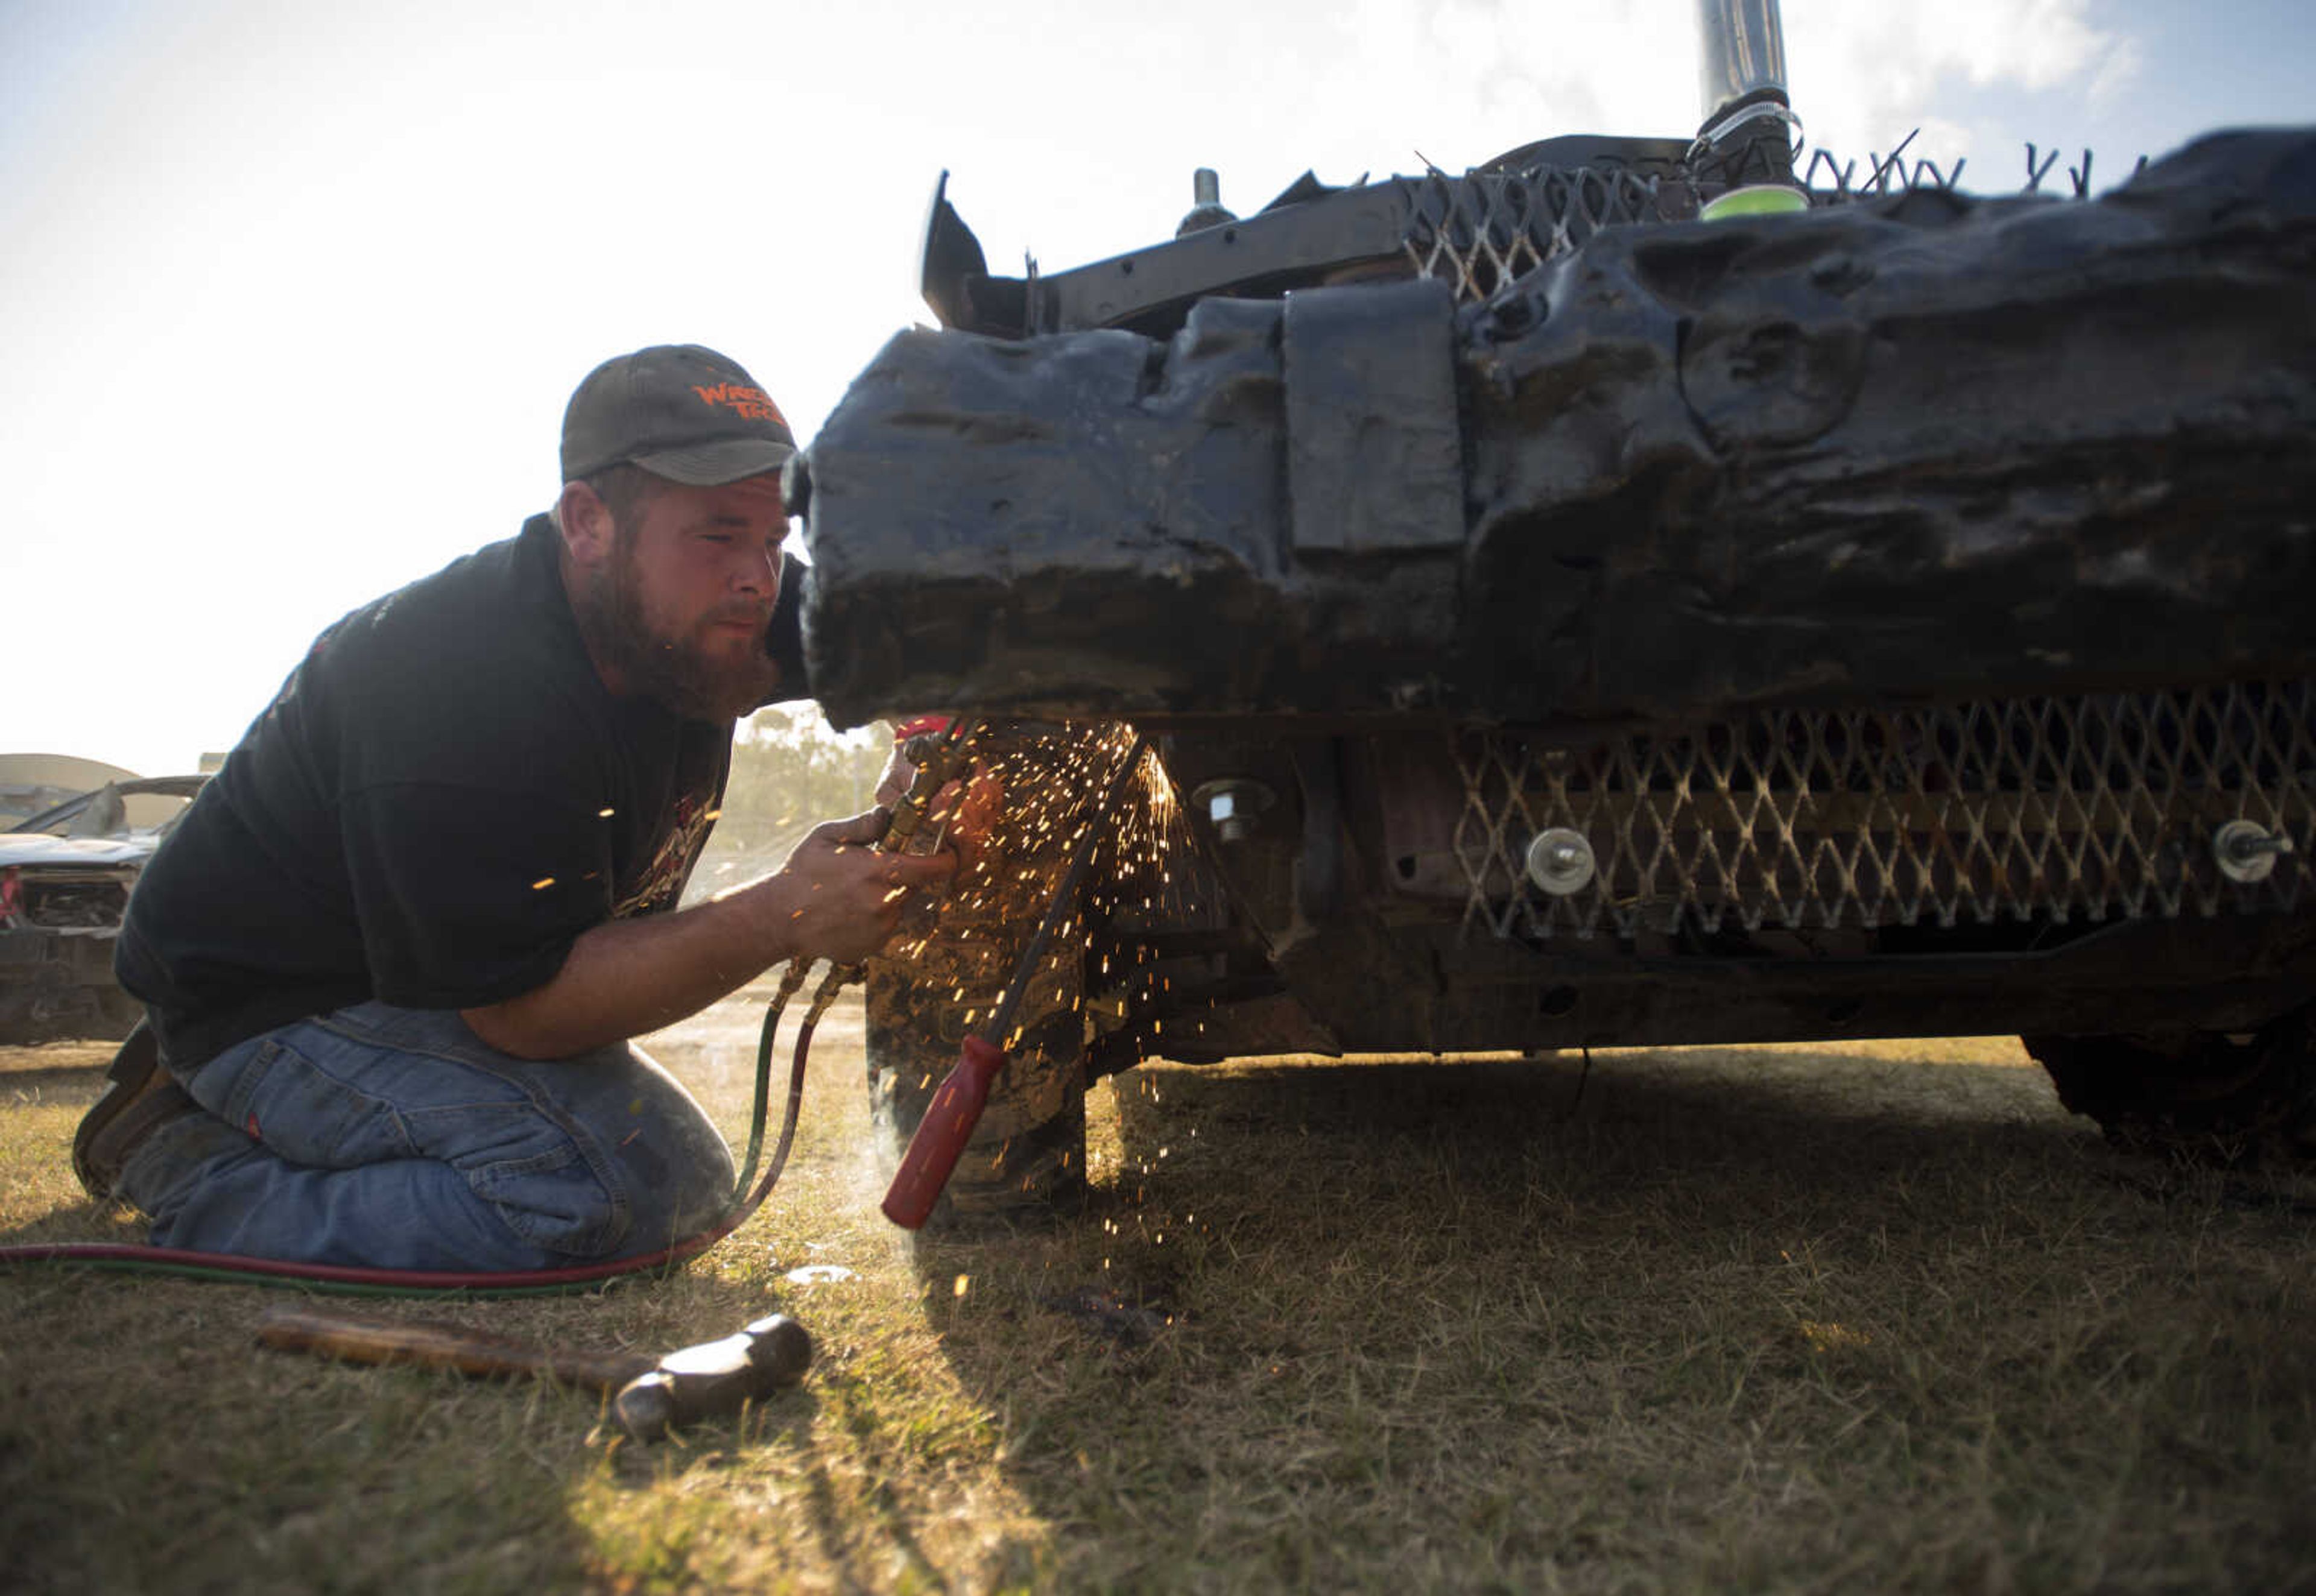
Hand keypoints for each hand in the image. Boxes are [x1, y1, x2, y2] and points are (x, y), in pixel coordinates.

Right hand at [754, 809, 956, 965]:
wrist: (777, 919)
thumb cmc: (801, 872)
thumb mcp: (827, 836)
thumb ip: (864, 824)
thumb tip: (890, 813)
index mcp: (878, 872)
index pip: (935, 867)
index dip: (946, 858)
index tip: (945, 852)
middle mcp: (885, 903)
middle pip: (919, 887)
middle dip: (909, 876)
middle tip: (881, 869)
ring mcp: (880, 929)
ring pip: (903, 908)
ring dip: (891, 898)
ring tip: (856, 893)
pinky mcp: (873, 947)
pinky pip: (888, 928)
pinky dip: (878, 919)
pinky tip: (850, 912)